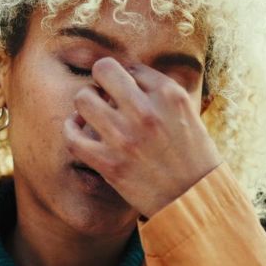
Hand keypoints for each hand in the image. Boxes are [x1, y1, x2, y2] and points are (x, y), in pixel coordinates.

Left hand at [64, 57, 222, 217]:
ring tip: (92, 113)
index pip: (130, 67)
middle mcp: (146, 111)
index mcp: (168, 94)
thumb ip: (159, 91)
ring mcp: (125, 137)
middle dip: (100, 81)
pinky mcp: (109, 164)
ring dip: (85, 104)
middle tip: (105, 97)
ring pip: (83, 99)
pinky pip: (73, 137)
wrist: (194, 198)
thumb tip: (125, 74)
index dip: (125, 78)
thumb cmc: (191, 154)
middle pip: (103, 70)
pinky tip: (77, 130)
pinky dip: (70, 130)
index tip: (128, 94)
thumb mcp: (187, 111)